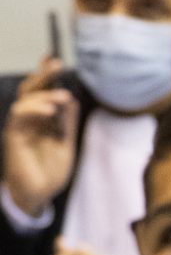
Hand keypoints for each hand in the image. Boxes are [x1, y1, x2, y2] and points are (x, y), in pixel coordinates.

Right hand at [2, 57, 79, 216]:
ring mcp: (20, 126)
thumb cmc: (50, 172)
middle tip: (56, 63)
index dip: (46, 76)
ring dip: (43, 95)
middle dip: (42, 75)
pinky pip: (19, 115)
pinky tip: (50, 110)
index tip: (54, 60)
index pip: (43, 93)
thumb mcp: (65, 145)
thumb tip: (71, 100)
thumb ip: (66, 124)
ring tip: (62, 97)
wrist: (38, 194)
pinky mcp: (13, 135)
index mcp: (43, 120)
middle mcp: (30, 119)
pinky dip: (34, 110)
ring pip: (25, 100)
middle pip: (31, 90)